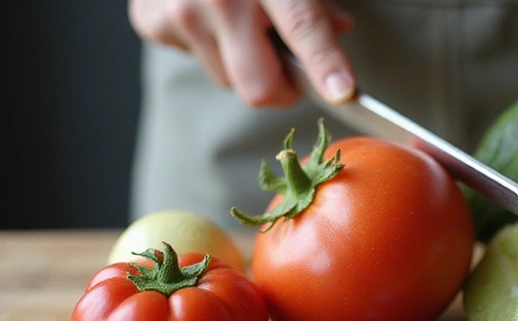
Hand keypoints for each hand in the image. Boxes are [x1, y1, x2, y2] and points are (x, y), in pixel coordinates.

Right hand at [129, 0, 355, 106]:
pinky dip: (208, 45)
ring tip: (240, 20)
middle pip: (258, 87)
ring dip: (242, 63)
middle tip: (291, 69)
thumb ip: (315, 0)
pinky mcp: (152, 21)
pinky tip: (207, 11)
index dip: (324, 63)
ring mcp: (182, 12)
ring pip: (227, 79)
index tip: (342, 92)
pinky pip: (196, 59)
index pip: (302, 27)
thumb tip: (340, 29)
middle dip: (281, 89)